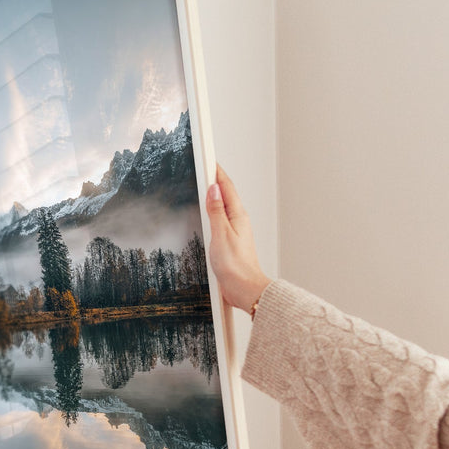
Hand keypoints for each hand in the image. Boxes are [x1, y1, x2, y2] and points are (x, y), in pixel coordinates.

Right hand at [206, 165, 271, 311]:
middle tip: (204, 167)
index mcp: (237, 216)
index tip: (208, 159)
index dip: (217, 172)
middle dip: (215, 180)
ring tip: (204, 185)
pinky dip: (213, 212)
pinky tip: (207, 214)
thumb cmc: (236, 266)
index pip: (226, 187)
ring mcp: (234, 231)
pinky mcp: (230, 242)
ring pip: (223, 207)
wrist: (244, 289)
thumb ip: (216, 211)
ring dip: (214, 196)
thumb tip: (213, 190)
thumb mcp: (221, 235)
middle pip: (225, 195)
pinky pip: (220, 220)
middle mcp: (238, 221)